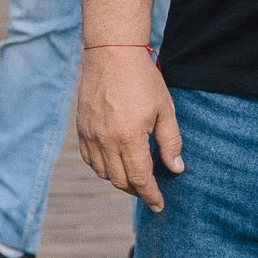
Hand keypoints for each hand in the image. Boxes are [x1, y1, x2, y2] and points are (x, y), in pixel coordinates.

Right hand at [75, 48, 182, 212]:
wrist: (111, 53)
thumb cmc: (142, 79)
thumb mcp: (164, 109)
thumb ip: (170, 142)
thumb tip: (176, 169)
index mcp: (129, 138)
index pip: (141, 179)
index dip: (151, 196)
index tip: (159, 205)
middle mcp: (106, 140)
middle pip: (120, 181)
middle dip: (137, 191)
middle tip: (149, 190)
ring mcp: (91, 135)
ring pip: (103, 173)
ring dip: (119, 180)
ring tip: (133, 177)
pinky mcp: (81, 128)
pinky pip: (89, 159)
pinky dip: (101, 167)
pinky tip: (113, 163)